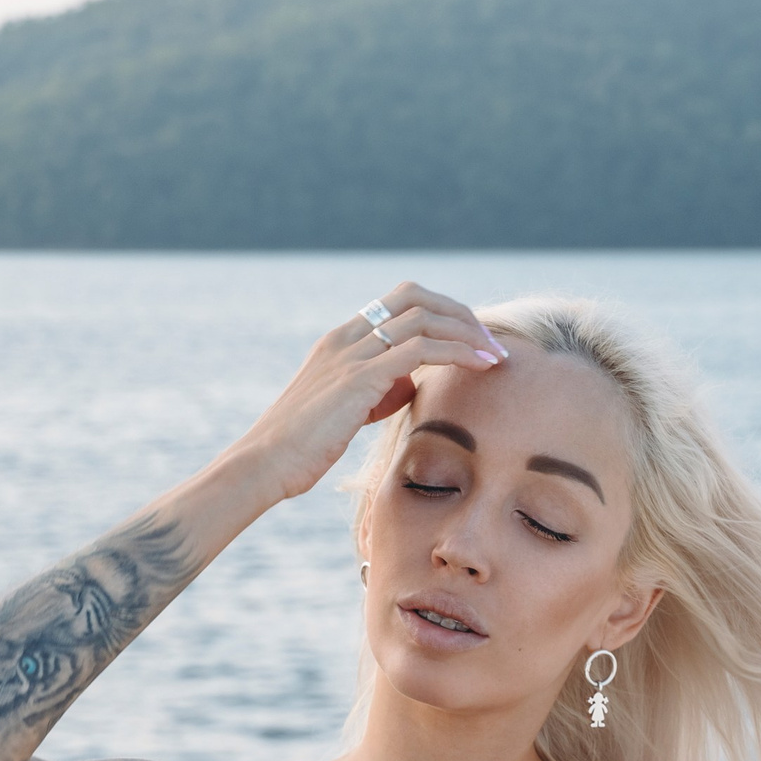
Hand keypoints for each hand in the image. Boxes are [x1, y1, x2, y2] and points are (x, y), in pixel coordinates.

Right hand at [239, 283, 508, 501]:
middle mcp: (345, 337)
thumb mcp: (346, 412)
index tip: (470, 339)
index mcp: (339, 341)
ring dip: (468, 332)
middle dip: (459, 313)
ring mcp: (351, 353)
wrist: (263, 464)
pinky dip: (460, 352)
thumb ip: (379, 391)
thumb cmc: (300, 449)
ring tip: (497, 355)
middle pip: (414, 296)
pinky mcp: (359, 377)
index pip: (398, 302)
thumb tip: (412, 383)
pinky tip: (483, 366)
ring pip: (423, 317)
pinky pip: (422, 349)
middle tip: (491, 341)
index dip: (440, 313)